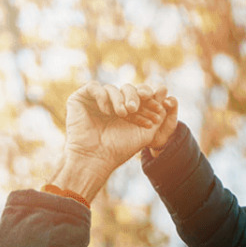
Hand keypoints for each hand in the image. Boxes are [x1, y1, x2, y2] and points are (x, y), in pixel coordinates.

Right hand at [51, 82, 176, 201]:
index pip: (139, 98)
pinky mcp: (80, 99)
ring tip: (121, 114)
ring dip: (119, 99)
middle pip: (127, 89)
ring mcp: (96, 101)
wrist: (97, 158)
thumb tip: (164, 88)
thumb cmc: (120, 149)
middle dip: (134, 97)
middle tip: (133, 108)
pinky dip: (103, 96)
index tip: (156, 110)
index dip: (149, 100)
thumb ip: (157, 112)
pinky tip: (107, 112)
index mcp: (126, 112)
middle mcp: (111, 105)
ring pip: (112, 88)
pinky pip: (95, 87)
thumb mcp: (146, 132)